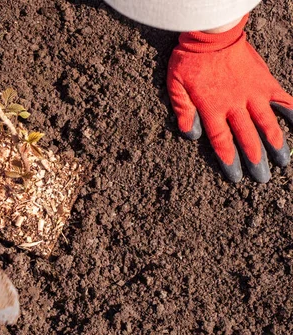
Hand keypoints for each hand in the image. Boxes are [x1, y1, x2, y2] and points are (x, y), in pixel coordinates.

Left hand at [167, 15, 292, 182]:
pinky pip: (283, 100)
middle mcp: (235, 106)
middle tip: (262, 179)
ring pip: (267, 125)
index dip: (229, 161)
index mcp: (212, 110)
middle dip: (255, 161)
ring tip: (282, 163)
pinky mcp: (265, 82)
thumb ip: (183, 112)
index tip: (236, 177)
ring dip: (276, 145)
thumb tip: (192, 136)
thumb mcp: (175, 87)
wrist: (212, 34)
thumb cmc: (189, 60)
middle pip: (247, 139)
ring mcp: (253, 94)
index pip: (222, 142)